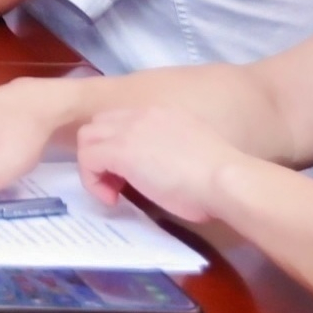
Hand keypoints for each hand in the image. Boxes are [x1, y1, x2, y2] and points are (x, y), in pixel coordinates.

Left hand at [72, 102, 247, 222]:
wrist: (225, 179)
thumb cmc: (219, 178)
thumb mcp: (191, 155)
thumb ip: (171, 153)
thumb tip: (164, 172)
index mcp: (162, 114)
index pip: (123, 120)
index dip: (118, 146)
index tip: (132, 173)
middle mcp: (141, 115)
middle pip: (99, 125)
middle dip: (101, 152)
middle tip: (118, 182)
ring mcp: (128, 130)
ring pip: (87, 138)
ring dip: (94, 166)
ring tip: (113, 191)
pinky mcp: (118, 150)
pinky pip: (88, 159)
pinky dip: (92, 181)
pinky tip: (112, 198)